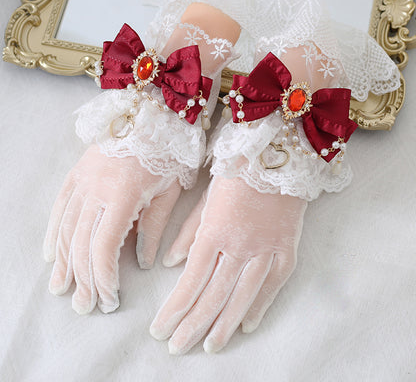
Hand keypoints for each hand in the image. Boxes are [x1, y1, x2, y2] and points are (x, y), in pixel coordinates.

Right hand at [44, 145, 180, 313]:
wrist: (153, 112)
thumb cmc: (169, 151)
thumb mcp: (169, 190)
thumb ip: (153, 226)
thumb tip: (140, 260)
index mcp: (122, 196)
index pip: (103, 249)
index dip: (103, 278)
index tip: (110, 299)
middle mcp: (95, 190)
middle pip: (81, 244)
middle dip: (83, 279)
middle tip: (86, 305)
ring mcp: (82, 180)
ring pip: (65, 229)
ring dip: (64, 262)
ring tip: (62, 288)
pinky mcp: (77, 173)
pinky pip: (59, 207)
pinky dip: (53, 233)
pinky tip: (51, 254)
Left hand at [150, 175, 306, 353]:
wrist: (275, 155)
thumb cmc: (233, 173)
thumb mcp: (204, 199)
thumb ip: (187, 233)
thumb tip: (170, 263)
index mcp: (214, 231)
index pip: (190, 281)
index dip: (174, 309)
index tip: (160, 329)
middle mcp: (239, 245)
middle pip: (213, 295)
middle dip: (193, 324)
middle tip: (178, 347)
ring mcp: (266, 249)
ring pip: (243, 296)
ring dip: (225, 324)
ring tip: (210, 346)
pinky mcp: (286, 248)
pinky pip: (273, 284)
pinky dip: (260, 306)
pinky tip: (247, 325)